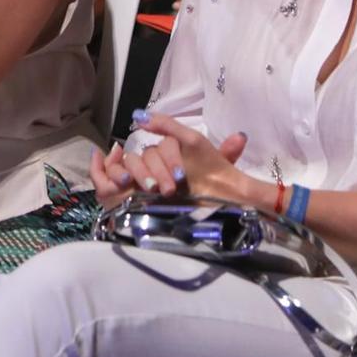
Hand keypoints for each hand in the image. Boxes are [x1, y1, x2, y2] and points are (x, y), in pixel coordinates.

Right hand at [123, 111, 256, 203]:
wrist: (202, 219)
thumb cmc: (210, 195)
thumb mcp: (222, 176)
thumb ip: (230, 155)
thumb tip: (240, 137)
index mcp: (180, 148)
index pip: (169, 138)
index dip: (172, 156)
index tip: (180, 175)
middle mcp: (161, 156)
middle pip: (151, 151)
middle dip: (161, 170)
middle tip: (170, 190)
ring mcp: (144, 170)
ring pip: (134, 160)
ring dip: (142, 174)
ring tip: (152, 191)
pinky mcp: (129, 186)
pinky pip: (116, 171)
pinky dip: (115, 173)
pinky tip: (123, 183)